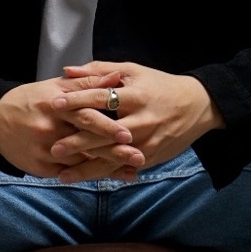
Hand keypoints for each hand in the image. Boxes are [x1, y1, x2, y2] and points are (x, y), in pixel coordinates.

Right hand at [0, 71, 143, 179]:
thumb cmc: (31, 99)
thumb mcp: (56, 86)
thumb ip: (87, 82)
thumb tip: (117, 77)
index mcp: (55, 104)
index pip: (85, 115)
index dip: (107, 126)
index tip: (129, 133)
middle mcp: (49, 127)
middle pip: (85, 142)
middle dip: (113, 151)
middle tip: (138, 156)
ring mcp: (44, 150)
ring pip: (80, 162)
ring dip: (107, 168)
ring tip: (131, 171)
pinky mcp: (40, 168)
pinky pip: (69, 174)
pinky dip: (89, 176)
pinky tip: (109, 178)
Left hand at [50, 61, 224, 182]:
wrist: (197, 107)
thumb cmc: (159, 84)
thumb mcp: (132, 71)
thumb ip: (99, 71)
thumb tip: (67, 71)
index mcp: (135, 95)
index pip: (101, 98)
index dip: (77, 100)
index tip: (54, 104)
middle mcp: (141, 121)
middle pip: (104, 133)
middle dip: (77, 142)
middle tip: (53, 148)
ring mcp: (146, 143)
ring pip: (112, 158)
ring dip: (87, 168)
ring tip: (62, 174)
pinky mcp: (150, 158)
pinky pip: (123, 168)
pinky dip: (104, 175)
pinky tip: (86, 180)